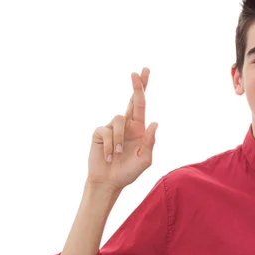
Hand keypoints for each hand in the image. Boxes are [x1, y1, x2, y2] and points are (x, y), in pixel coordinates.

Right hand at [87, 68, 158, 189]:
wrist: (109, 182)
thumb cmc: (128, 172)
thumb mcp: (145, 159)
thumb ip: (150, 142)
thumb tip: (154, 122)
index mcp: (139, 129)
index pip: (142, 105)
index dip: (142, 89)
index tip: (144, 71)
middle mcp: (126, 125)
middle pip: (132, 101)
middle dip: (137, 86)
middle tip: (137, 72)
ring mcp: (112, 127)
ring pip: (119, 120)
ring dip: (121, 140)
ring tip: (119, 155)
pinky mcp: (100, 133)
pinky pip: (107, 132)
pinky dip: (111, 146)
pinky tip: (109, 157)